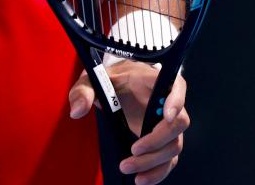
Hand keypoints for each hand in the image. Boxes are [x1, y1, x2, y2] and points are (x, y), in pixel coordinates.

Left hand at [68, 62, 189, 184]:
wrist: (115, 87)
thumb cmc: (108, 80)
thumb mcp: (92, 80)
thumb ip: (83, 91)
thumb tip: (77, 111)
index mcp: (153, 80)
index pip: (176, 86)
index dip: (176, 100)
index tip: (166, 115)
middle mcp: (167, 102)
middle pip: (177, 124)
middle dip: (156, 141)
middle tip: (133, 151)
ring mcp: (168, 124)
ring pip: (173, 146)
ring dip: (154, 161)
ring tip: (128, 168)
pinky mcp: (163, 141)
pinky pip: (169, 160)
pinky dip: (158, 172)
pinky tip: (141, 178)